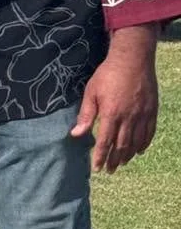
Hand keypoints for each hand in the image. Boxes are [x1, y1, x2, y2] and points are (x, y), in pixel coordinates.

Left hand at [70, 26, 158, 172]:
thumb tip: (75, 134)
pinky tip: (139, 150)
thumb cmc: (108, 74)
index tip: (98, 168)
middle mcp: (129, 117)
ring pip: (136, 141)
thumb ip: (85, 115)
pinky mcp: (152, 109)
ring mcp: (142, 114)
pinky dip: (144, 143)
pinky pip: (149, 131)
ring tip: (122, 163)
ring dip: (129, 154)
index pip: (105, 142)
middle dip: (115, 160)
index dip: (101, 157)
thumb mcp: (91, 92)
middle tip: (110, 170)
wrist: (133, 59)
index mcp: (112, 113)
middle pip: (122, 145)